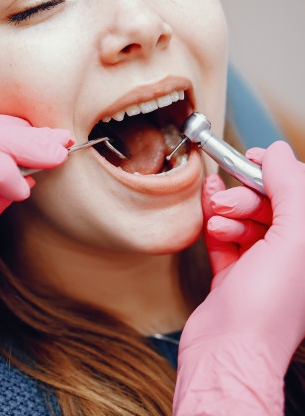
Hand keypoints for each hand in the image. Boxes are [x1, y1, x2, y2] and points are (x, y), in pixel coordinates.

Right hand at [174, 141, 304, 414]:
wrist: (227, 350)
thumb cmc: (268, 308)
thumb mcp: (294, 238)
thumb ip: (290, 189)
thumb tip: (279, 152)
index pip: (301, 195)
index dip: (279, 173)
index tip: (254, 159)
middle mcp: (294, 258)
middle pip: (273, 206)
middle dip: (248, 196)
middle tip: (232, 200)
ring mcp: (264, 267)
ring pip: (247, 221)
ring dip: (228, 214)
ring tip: (218, 221)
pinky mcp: (235, 276)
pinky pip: (225, 239)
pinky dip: (215, 225)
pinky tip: (207, 214)